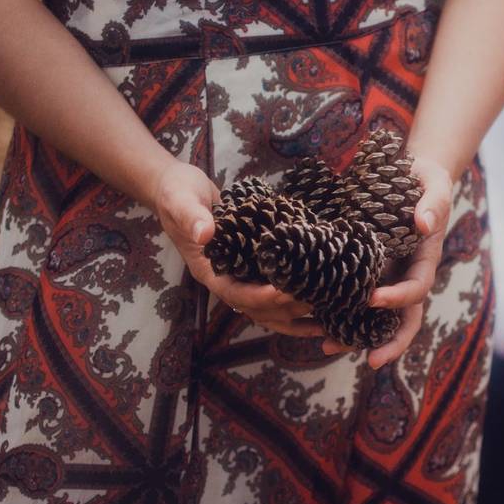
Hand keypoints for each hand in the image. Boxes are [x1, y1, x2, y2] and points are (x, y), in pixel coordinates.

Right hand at [150, 161, 317, 334]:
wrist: (180, 188)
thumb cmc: (177, 194)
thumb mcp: (180, 201)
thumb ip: (191, 217)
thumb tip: (205, 233)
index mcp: (208, 271)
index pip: (235, 294)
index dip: (259, 297)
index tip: (284, 292)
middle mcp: (226, 278)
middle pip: (257, 308)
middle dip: (285, 308)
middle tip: (316, 299)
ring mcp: (241, 274)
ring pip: (268, 307)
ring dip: (295, 314)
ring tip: (326, 314)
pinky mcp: (254, 265)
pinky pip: (274, 288)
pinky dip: (294, 299)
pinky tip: (320, 300)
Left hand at [322, 156, 453, 368]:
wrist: (411, 175)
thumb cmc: (424, 180)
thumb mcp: (434, 186)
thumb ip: (432, 204)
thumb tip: (423, 225)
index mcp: (424, 259)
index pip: (416, 288)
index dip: (397, 298)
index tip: (372, 299)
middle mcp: (406, 274)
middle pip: (404, 318)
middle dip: (389, 342)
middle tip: (370, 360)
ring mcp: (387, 275)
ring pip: (376, 316)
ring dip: (356, 334)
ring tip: (327, 344)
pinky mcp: (366, 269)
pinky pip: (353, 296)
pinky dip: (338, 311)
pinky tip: (314, 319)